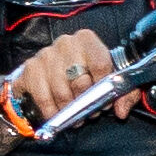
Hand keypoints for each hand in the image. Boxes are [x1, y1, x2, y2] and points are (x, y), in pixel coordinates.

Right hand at [6, 29, 121, 125]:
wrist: (49, 75)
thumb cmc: (84, 77)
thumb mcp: (110, 83)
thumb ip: (124, 95)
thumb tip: (121, 111)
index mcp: (87, 40)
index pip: (100, 63)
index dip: (104, 87)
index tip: (106, 101)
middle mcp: (66, 43)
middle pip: (80, 80)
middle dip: (86, 102)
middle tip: (89, 112)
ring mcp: (46, 55)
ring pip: (62, 92)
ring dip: (70, 110)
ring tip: (75, 116)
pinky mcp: (30, 69)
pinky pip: (43, 98)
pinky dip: (52, 112)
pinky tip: (57, 115)